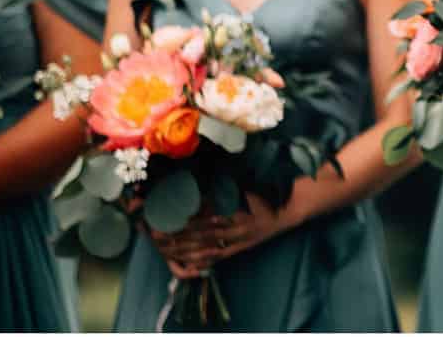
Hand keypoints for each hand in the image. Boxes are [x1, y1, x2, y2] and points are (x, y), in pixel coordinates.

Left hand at [149, 194, 293, 274]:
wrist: (289, 209)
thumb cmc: (266, 191)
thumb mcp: (245, 183)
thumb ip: (221, 185)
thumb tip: (196, 182)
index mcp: (236, 210)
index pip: (201, 216)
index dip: (181, 217)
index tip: (163, 214)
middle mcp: (234, 229)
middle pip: (198, 235)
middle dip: (174, 235)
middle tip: (153, 233)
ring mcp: (236, 242)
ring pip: (204, 249)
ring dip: (180, 249)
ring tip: (161, 246)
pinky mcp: (239, 249)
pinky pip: (215, 258)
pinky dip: (198, 261)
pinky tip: (182, 261)